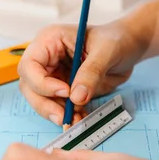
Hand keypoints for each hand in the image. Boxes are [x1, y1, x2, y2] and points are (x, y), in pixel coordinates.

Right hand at [18, 21, 141, 125]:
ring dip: (57, 113)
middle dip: (45, 104)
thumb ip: (91, 72)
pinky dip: (68, 116)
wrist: (129, 47)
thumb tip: (76, 97)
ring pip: (41, 100)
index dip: (42, 83)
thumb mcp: (107, 51)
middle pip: (30, 86)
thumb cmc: (116, 39)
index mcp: (50, 40)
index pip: (30, 65)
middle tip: (64, 118)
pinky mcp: (63, 90)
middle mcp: (46, 59)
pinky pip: (58, 107)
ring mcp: (53, 75)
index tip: (65, 92)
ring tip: (78, 120)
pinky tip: (82, 118)